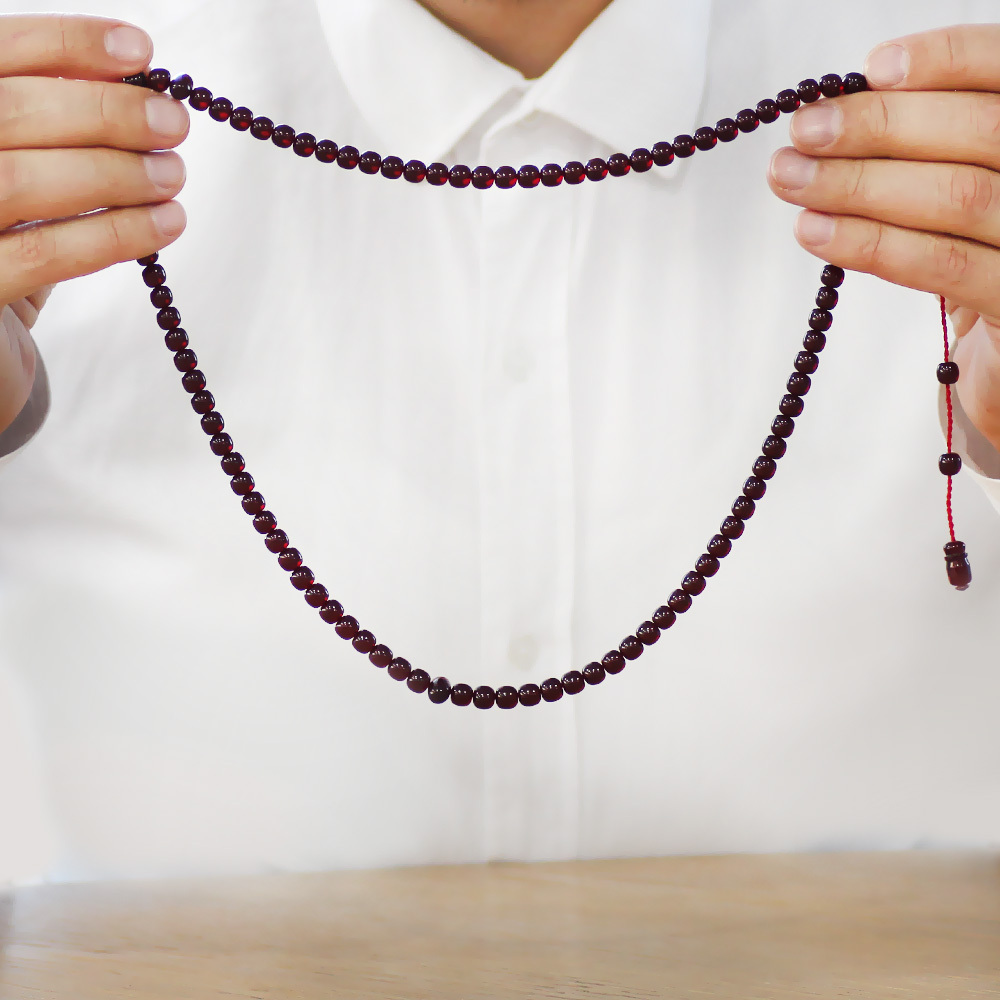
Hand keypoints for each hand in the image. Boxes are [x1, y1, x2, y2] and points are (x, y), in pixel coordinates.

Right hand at [0, 13, 188, 431]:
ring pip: (20, 180)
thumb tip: (126, 76)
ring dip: (113, 173)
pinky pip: (42, 253)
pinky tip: (163, 225)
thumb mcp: (26, 169)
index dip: (65, 43)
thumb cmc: (6, 241)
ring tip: (172, 176)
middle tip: (172, 124)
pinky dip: (111, 234)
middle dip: (104, 112)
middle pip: (7, 111)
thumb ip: (54, 121)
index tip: (139, 50)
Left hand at [766, 24, 999, 455]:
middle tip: (802, 134)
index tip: (872, 69)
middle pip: (977, 130)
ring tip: (791, 180)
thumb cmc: (978, 262)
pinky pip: (943, 264)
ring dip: (859, 184)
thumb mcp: (960, 190)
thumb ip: (926, 148)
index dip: (944, 60)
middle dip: (877, 127)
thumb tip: (837, 114)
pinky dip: (872, 242)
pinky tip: (815, 231)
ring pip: (955, 195)